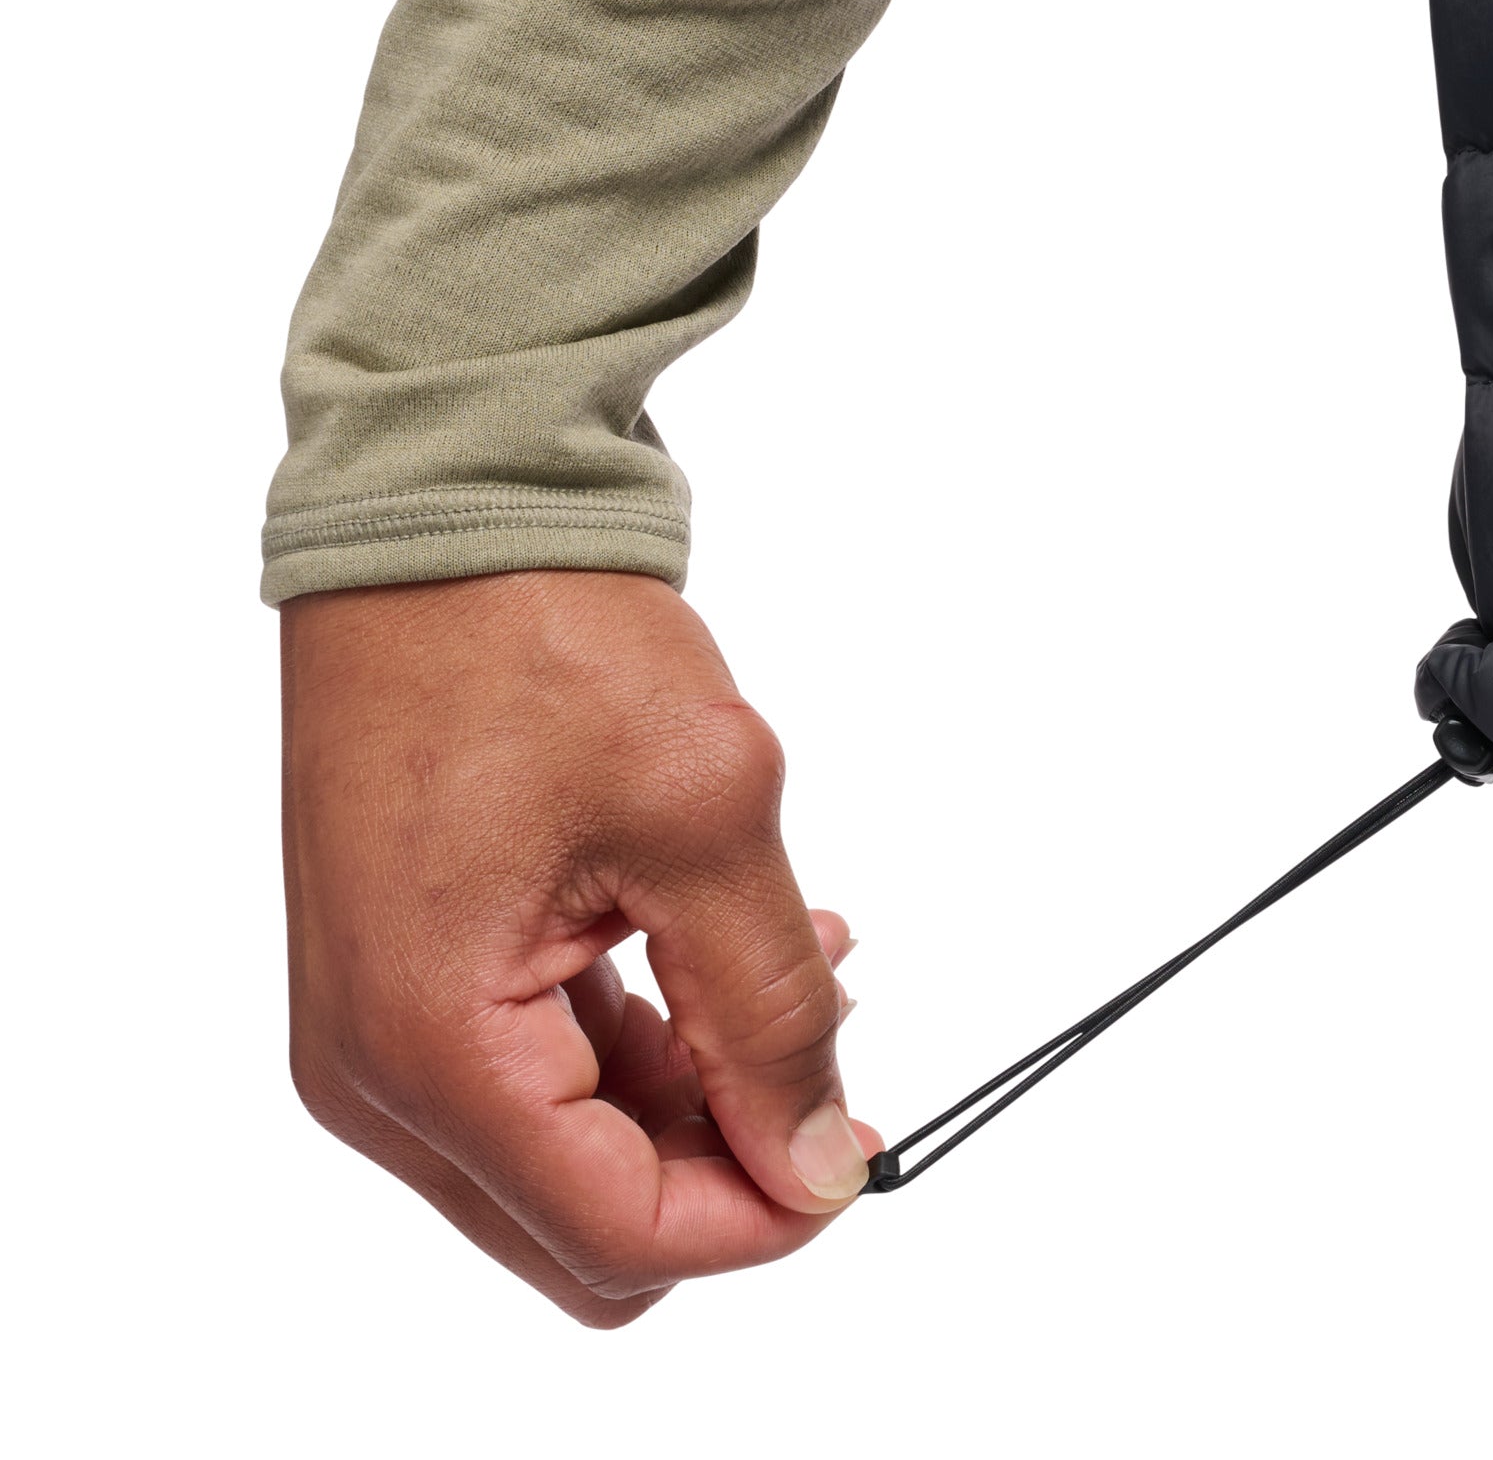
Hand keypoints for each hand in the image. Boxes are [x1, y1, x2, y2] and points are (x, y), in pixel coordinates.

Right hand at [280, 570, 877, 1324]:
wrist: (446, 514)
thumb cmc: (541, 637)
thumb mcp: (705, 817)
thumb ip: (770, 1007)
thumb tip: (814, 1159)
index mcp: (431, 1050)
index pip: (618, 1234)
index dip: (759, 1213)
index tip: (858, 1147)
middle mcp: (378, 1072)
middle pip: (583, 1223)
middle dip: (723, 1158)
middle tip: (830, 1052)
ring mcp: (381, 1026)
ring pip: (570, 1151)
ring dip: (697, 1087)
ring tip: (805, 963)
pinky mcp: (410, 971)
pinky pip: (539, 1068)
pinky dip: (647, 1037)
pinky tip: (736, 947)